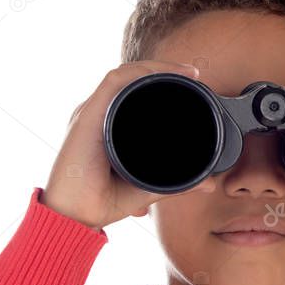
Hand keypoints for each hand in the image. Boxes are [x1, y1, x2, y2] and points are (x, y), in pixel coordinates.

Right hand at [42, 61, 216, 229]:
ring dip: (157, 68)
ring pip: (126, 75)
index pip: (136, 94)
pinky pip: (115, 80)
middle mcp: (100, 115)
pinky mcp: (88, 114)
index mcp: (109, 127)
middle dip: (164, 71)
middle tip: (194, 75)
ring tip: (185, 72)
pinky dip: (140, 73)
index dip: (163, 83)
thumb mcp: (149, 188)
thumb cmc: (103, 202)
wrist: (76, 215)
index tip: (193, 84)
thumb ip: (179, 184)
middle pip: (133, 79)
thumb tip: (209, 183)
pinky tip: (160, 75)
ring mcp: (93, 112)